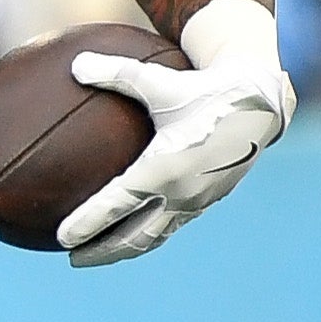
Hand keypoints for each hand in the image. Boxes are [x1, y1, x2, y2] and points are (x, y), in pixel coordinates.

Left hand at [55, 0, 293, 265]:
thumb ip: (116, 74)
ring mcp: (196, 201)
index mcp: (165, 166)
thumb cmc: (204, 89)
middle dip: (102, 250)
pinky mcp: (206, 200)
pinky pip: (171, 225)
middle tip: (71, 257)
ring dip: (124, 249)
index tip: (61, 238)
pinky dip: (147, 234)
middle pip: (134, 235)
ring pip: (154, 236)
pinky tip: (131, 230)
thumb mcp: (159, 80)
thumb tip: (76, 64)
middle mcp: (180, 191)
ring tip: (96, 254)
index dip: (88, 222)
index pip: (118, 203)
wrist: (259, 103)